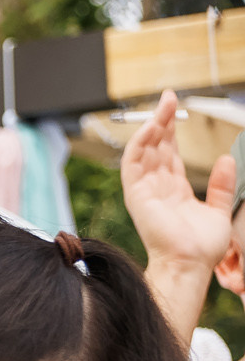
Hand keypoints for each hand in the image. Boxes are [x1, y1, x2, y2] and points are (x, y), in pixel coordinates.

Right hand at [122, 90, 235, 273]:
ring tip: (162, 105)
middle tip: (167, 97)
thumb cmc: (201, 247)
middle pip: (155, 147)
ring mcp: (145, 191)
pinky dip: (140, 143)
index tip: (175, 109)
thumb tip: (227, 158)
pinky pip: (133, 163)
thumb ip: (221, 185)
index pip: (168, 154)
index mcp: (173, 192)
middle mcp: (156, 188)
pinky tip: (151, 126)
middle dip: (161, 120)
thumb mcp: (219, 209)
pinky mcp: (137, 195)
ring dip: (151, 126)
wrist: (191, 263)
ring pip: (143, 150)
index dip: (171, 131)